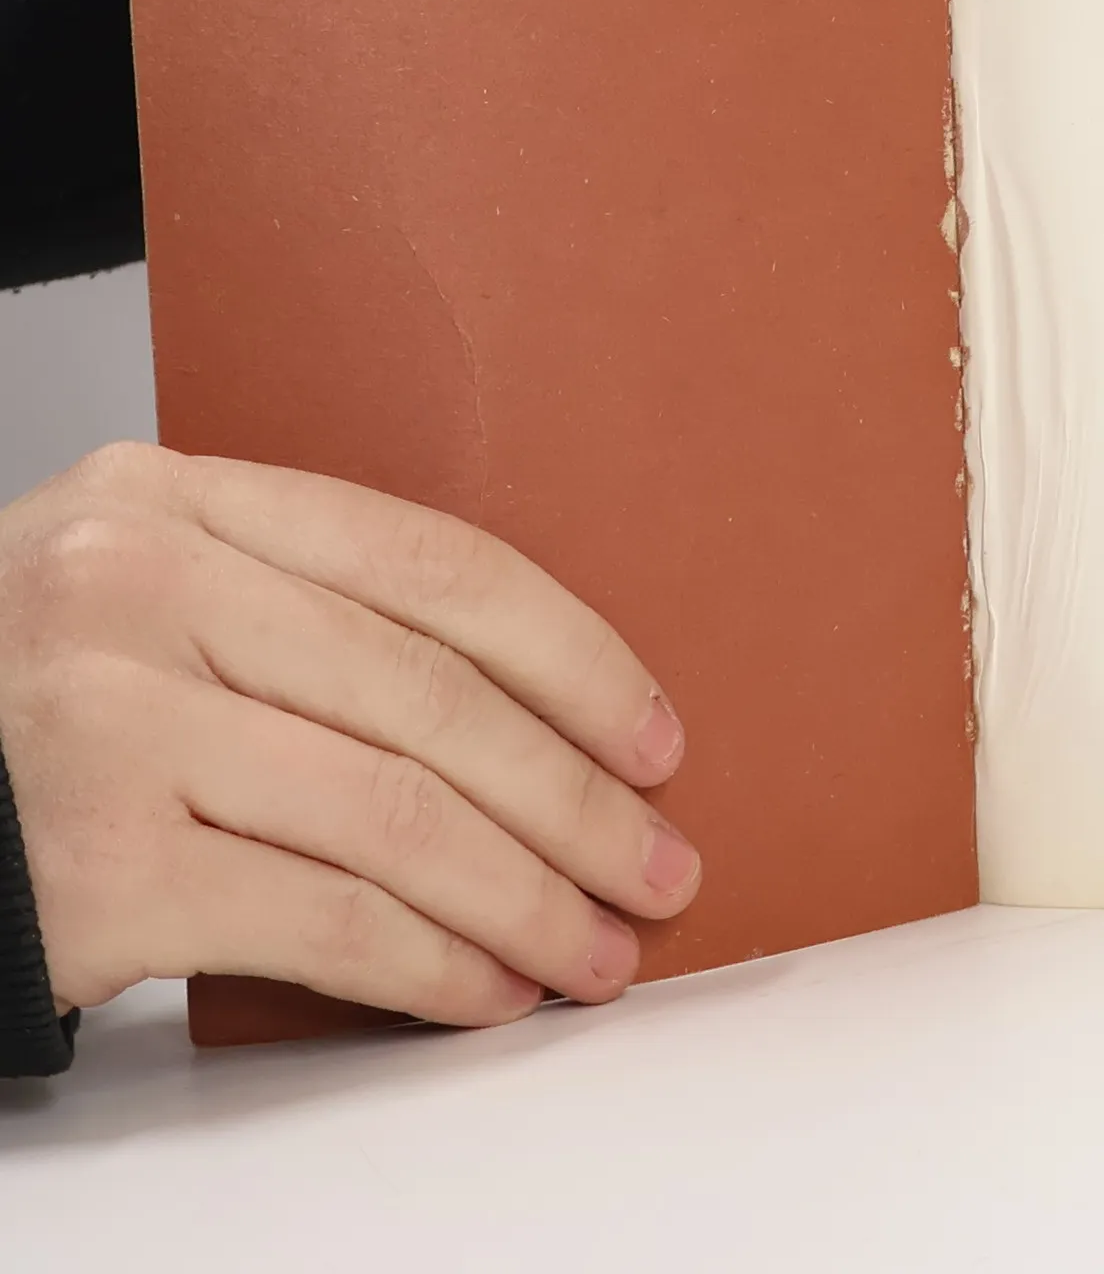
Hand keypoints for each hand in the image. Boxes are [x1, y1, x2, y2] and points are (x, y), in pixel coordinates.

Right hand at [0, 443, 698, 1024]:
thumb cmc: (26, 699)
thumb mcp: (147, 599)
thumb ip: (304, 614)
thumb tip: (532, 719)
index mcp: (177, 499)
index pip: (434, 565)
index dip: (573, 658)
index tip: (653, 737)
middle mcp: (140, 589)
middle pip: (433, 697)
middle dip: (576, 799)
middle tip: (657, 864)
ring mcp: (107, 724)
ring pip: (398, 815)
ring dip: (528, 897)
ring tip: (599, 949)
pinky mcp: (91, 870)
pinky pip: (322, 921)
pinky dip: (433, 966)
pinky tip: (492, 988)